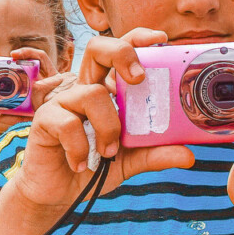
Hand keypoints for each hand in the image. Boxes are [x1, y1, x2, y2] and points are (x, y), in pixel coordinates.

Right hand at [11, 30, 193, 214]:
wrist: (58, 195)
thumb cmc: (92, 168)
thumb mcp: (129, 161)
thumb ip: (154, 154)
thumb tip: (188, 155)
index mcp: (105, 92)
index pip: (118, 53)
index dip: (137, 39)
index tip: (161, 39)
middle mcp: (84, 90)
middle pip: (97, 48)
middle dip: (121, 53)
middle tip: (139, 79)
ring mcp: (63, 102)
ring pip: (91, 93)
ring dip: (107, 126)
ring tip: (107, 152)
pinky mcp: (45, 120)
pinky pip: (68, 124)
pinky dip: (80, 148)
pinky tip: (81, 164)